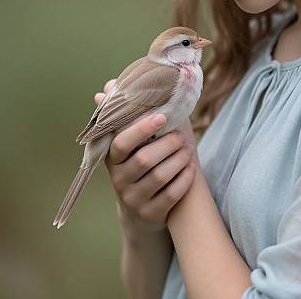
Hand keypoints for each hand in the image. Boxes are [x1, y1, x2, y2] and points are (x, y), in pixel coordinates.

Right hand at [96, 80, 196, 233]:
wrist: (141, 209)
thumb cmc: (141, 162)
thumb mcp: (131, 141)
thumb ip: (126, 113)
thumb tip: (109, 86)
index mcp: (112, 157)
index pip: (121, 142)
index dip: (141, 128)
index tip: (162, 116)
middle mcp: (118, 180)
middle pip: (144, 159)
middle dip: (168, 144)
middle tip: (183, 136)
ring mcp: (133, 199)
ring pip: (159, 176)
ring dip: (179, 159)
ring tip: (189, 148)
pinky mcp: (150, 214)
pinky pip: (171, 195)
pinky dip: (185, 179)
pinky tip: (192, 168)